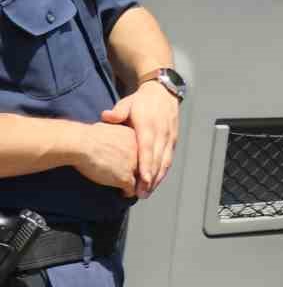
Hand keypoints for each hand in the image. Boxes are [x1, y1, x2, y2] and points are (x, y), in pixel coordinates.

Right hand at [73, 123, 138, 196]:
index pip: (141, 151)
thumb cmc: (87, 136)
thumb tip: (111, 142)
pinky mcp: (125, 178)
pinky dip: (128, 193)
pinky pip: (131, 189)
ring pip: (140, 179)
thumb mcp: (110, 128)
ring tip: (132, 189)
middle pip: (144, 165)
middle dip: (139, 172)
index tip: (133, 165)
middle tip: (136, 179)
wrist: (81, 144)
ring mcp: (134, 165)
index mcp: (135, 136)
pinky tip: (123, 193)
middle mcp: (139, 151)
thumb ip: (117, 136)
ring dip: (136, 185)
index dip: (137, 159)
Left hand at [102, 80, 180, 197]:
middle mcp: (161, 133)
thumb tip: (106, 116)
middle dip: (150, 178)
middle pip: (157, 160)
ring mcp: (169, 137)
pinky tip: (156, 181)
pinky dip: (163, 171)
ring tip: (148, 192)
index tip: (142, 180)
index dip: (145, 165)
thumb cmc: (141, 101)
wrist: (163, 92)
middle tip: (142, 194)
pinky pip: (168, 158)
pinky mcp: (173, 140)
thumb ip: (118, 112)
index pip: (147, 149)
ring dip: (157, 178)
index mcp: (149, 126)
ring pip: (165, 161)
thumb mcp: (128, 103)